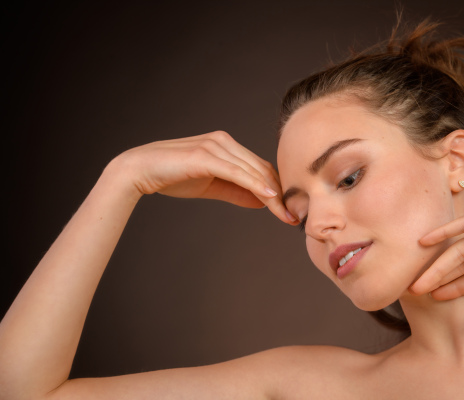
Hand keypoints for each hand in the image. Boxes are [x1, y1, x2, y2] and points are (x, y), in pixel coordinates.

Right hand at [110, 131, 296, 223]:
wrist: (140, 170)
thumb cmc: (173, 176)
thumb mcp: (212, 185)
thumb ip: (237, 191)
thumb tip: (262, 201)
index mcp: (227, 146)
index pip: (260, 168)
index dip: (277, 189)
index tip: (289, 210)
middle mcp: (224, 142)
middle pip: (261, 169)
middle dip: (280, 195)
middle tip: (293, 217)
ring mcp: (215, 146)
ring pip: (253, 171)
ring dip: (272, 194)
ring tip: (286, 213)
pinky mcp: (205, 155)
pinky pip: (236, 172)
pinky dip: (254, 184)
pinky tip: (269, 197)